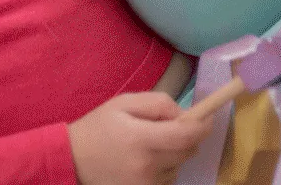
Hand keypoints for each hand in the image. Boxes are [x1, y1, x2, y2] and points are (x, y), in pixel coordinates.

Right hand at [67, 92, 212, 184]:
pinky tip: (146, 161)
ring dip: (175, 153)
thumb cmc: (98, 126)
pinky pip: (168, 179)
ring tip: (152, 145)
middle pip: (187, 151)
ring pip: (179, 165)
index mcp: (140, 138)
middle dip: (187, 136)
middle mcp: (146, 165)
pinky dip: (165, 168)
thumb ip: (158, 103)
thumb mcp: (124, 103)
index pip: (186, 135)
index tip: (208, 116)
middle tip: (171, 127)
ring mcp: (146, 184)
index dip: (203, 125)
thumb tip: (184, 114)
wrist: (72, 160)